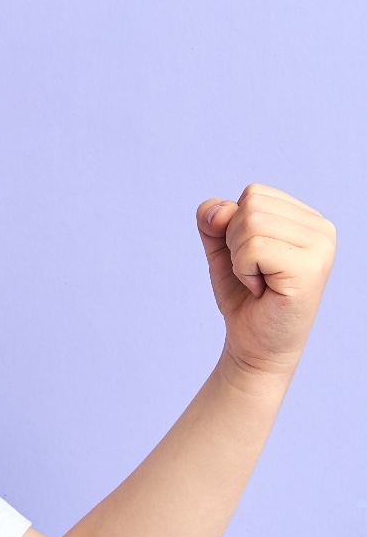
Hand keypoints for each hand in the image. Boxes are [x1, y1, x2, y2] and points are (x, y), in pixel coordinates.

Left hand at [197, 183, 334, 380]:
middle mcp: (322, 228)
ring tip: (260, 281)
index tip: (254, 258)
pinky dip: (245, 271)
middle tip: (255, 272)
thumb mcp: (222, 247)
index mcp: (307, 218)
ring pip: (251, 224)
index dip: (235, 226)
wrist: (254, 343)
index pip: (253, 193)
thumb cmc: (243, 294)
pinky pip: (254, 248)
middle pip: (251, 205)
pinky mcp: (311, 269)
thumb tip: (219, 210)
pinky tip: (263, 289)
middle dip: (235, 242)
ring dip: (240, 258)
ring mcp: (321, 248)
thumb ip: (214, 219)